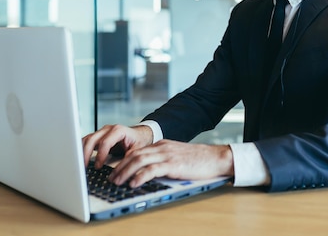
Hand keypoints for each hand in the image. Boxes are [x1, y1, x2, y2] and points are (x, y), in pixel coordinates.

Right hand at [82, 124, 152, 168]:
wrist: (139, 134)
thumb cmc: (138, 140)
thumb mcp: (138, 149)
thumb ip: (130, 157)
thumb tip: (122, 168)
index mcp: (118, 130)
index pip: (105, 142)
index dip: (100, 155)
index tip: (98, 166)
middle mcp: (108, 129)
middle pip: (92, 139)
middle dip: (86, 153)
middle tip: (84, 167)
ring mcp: (102, 132)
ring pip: (87, 139)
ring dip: (81, 151)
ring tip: (80, 165)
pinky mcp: (98, 137)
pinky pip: (87, 142)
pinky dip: (82, 150)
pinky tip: (81, 160)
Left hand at [108, 139, 233, 187]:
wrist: (215, 158)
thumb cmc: (198, 160)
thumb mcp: (177, 156)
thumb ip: (163, 160)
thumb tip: (148, 173)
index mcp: (162, 145)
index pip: (137, 151)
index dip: (123, 161)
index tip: (115, 171)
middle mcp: (162, 147)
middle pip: (134, 155)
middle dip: (120, 167)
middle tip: (111, 179)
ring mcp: (167, 155)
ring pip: (139, 160)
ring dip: (125, 172)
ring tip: (117, 182)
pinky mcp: (173, 164)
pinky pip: (152, 169)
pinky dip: (140, 176)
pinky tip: (133, 183)